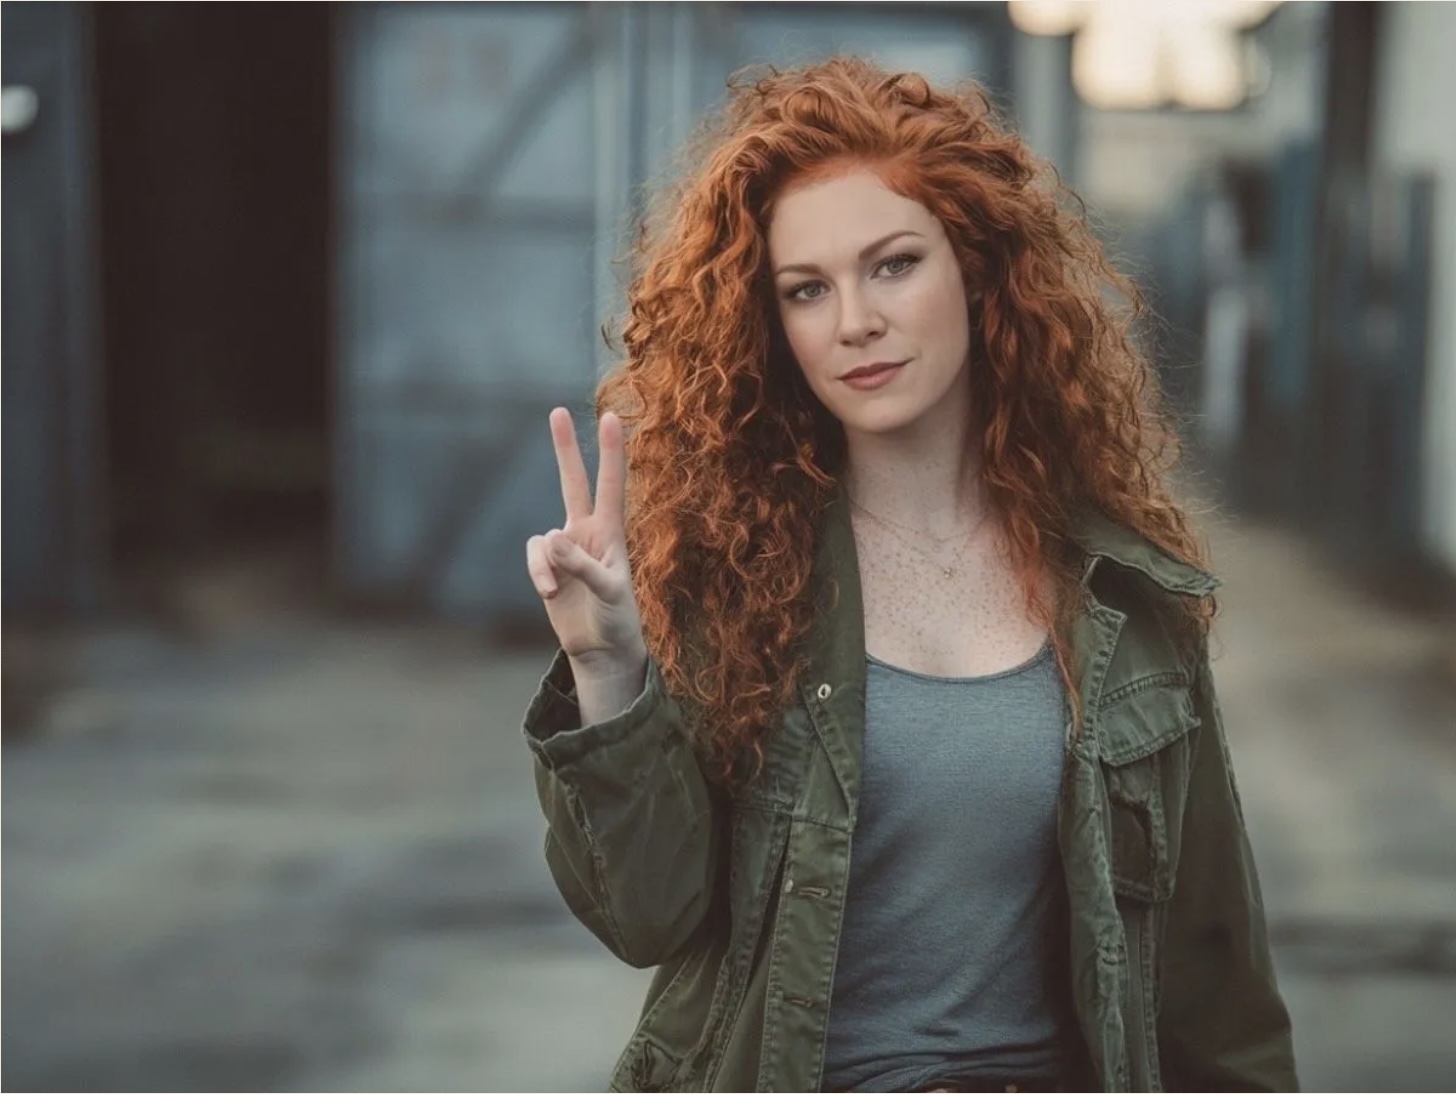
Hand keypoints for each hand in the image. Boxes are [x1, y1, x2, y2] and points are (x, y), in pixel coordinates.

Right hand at [526, 408, 646, 674]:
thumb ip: (582, 564)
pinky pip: (534, 556)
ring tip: (552, 590)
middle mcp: (588, 533)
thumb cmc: (617, 618)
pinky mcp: (548, 566)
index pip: (611, 484)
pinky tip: (548, 592)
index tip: (611, 417)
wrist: (601, 649)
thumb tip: (553, 538)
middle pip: (574, 482)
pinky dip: (537, 572)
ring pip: (544, 537)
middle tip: (557, 411)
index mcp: (612, 532)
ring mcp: (566, 549)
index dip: (610, 451)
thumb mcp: (608, 592)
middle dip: (564, 448)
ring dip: (544, 563)